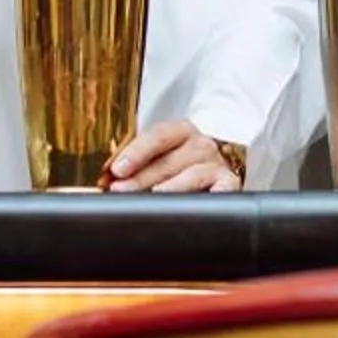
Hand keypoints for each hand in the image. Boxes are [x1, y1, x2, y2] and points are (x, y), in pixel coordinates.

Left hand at [104, 121, 241, 193]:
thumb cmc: (176, 171)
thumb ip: (134, 167)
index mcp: (181, 131)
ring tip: (151, 198)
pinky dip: (206, 198)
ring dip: (169, 189)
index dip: (137, 151)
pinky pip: (220, 191)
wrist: (210, 181)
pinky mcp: (229, 186)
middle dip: (141, 178)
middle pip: (170, 160)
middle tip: (120, 190)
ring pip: (192, 175)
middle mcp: (201, 145)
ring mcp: (216, 165)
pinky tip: (190, 206)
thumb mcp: (157, 160)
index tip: (117, 169)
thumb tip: (107, 180)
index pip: (159, 135)